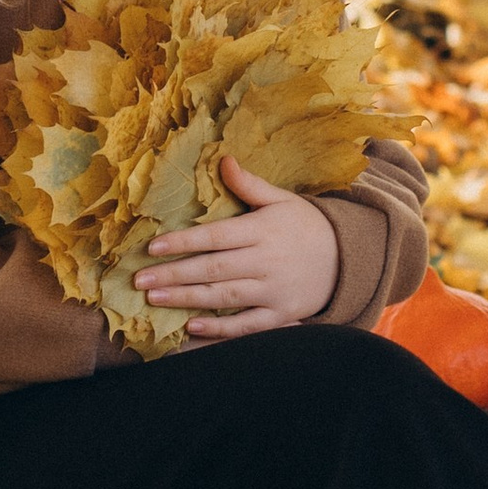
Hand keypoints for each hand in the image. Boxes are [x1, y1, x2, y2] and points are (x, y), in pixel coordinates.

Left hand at [133, 154, 338, 341]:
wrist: (347, 259)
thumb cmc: (305, 226)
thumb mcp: (281, 200)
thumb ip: (249, 185)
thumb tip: (222, 160)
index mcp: (262, 231)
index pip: (215, 237)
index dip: (183, 242)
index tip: (152, 248)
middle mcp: (265, 262)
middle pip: (212, 269)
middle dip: (174, 274)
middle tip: (140, 280)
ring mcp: (272, 291)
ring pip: (223, 297)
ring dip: (187, 299)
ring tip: (155, 298)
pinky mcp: (279, 315)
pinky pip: (246, 325)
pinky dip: (219, 329)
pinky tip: (192, 327)